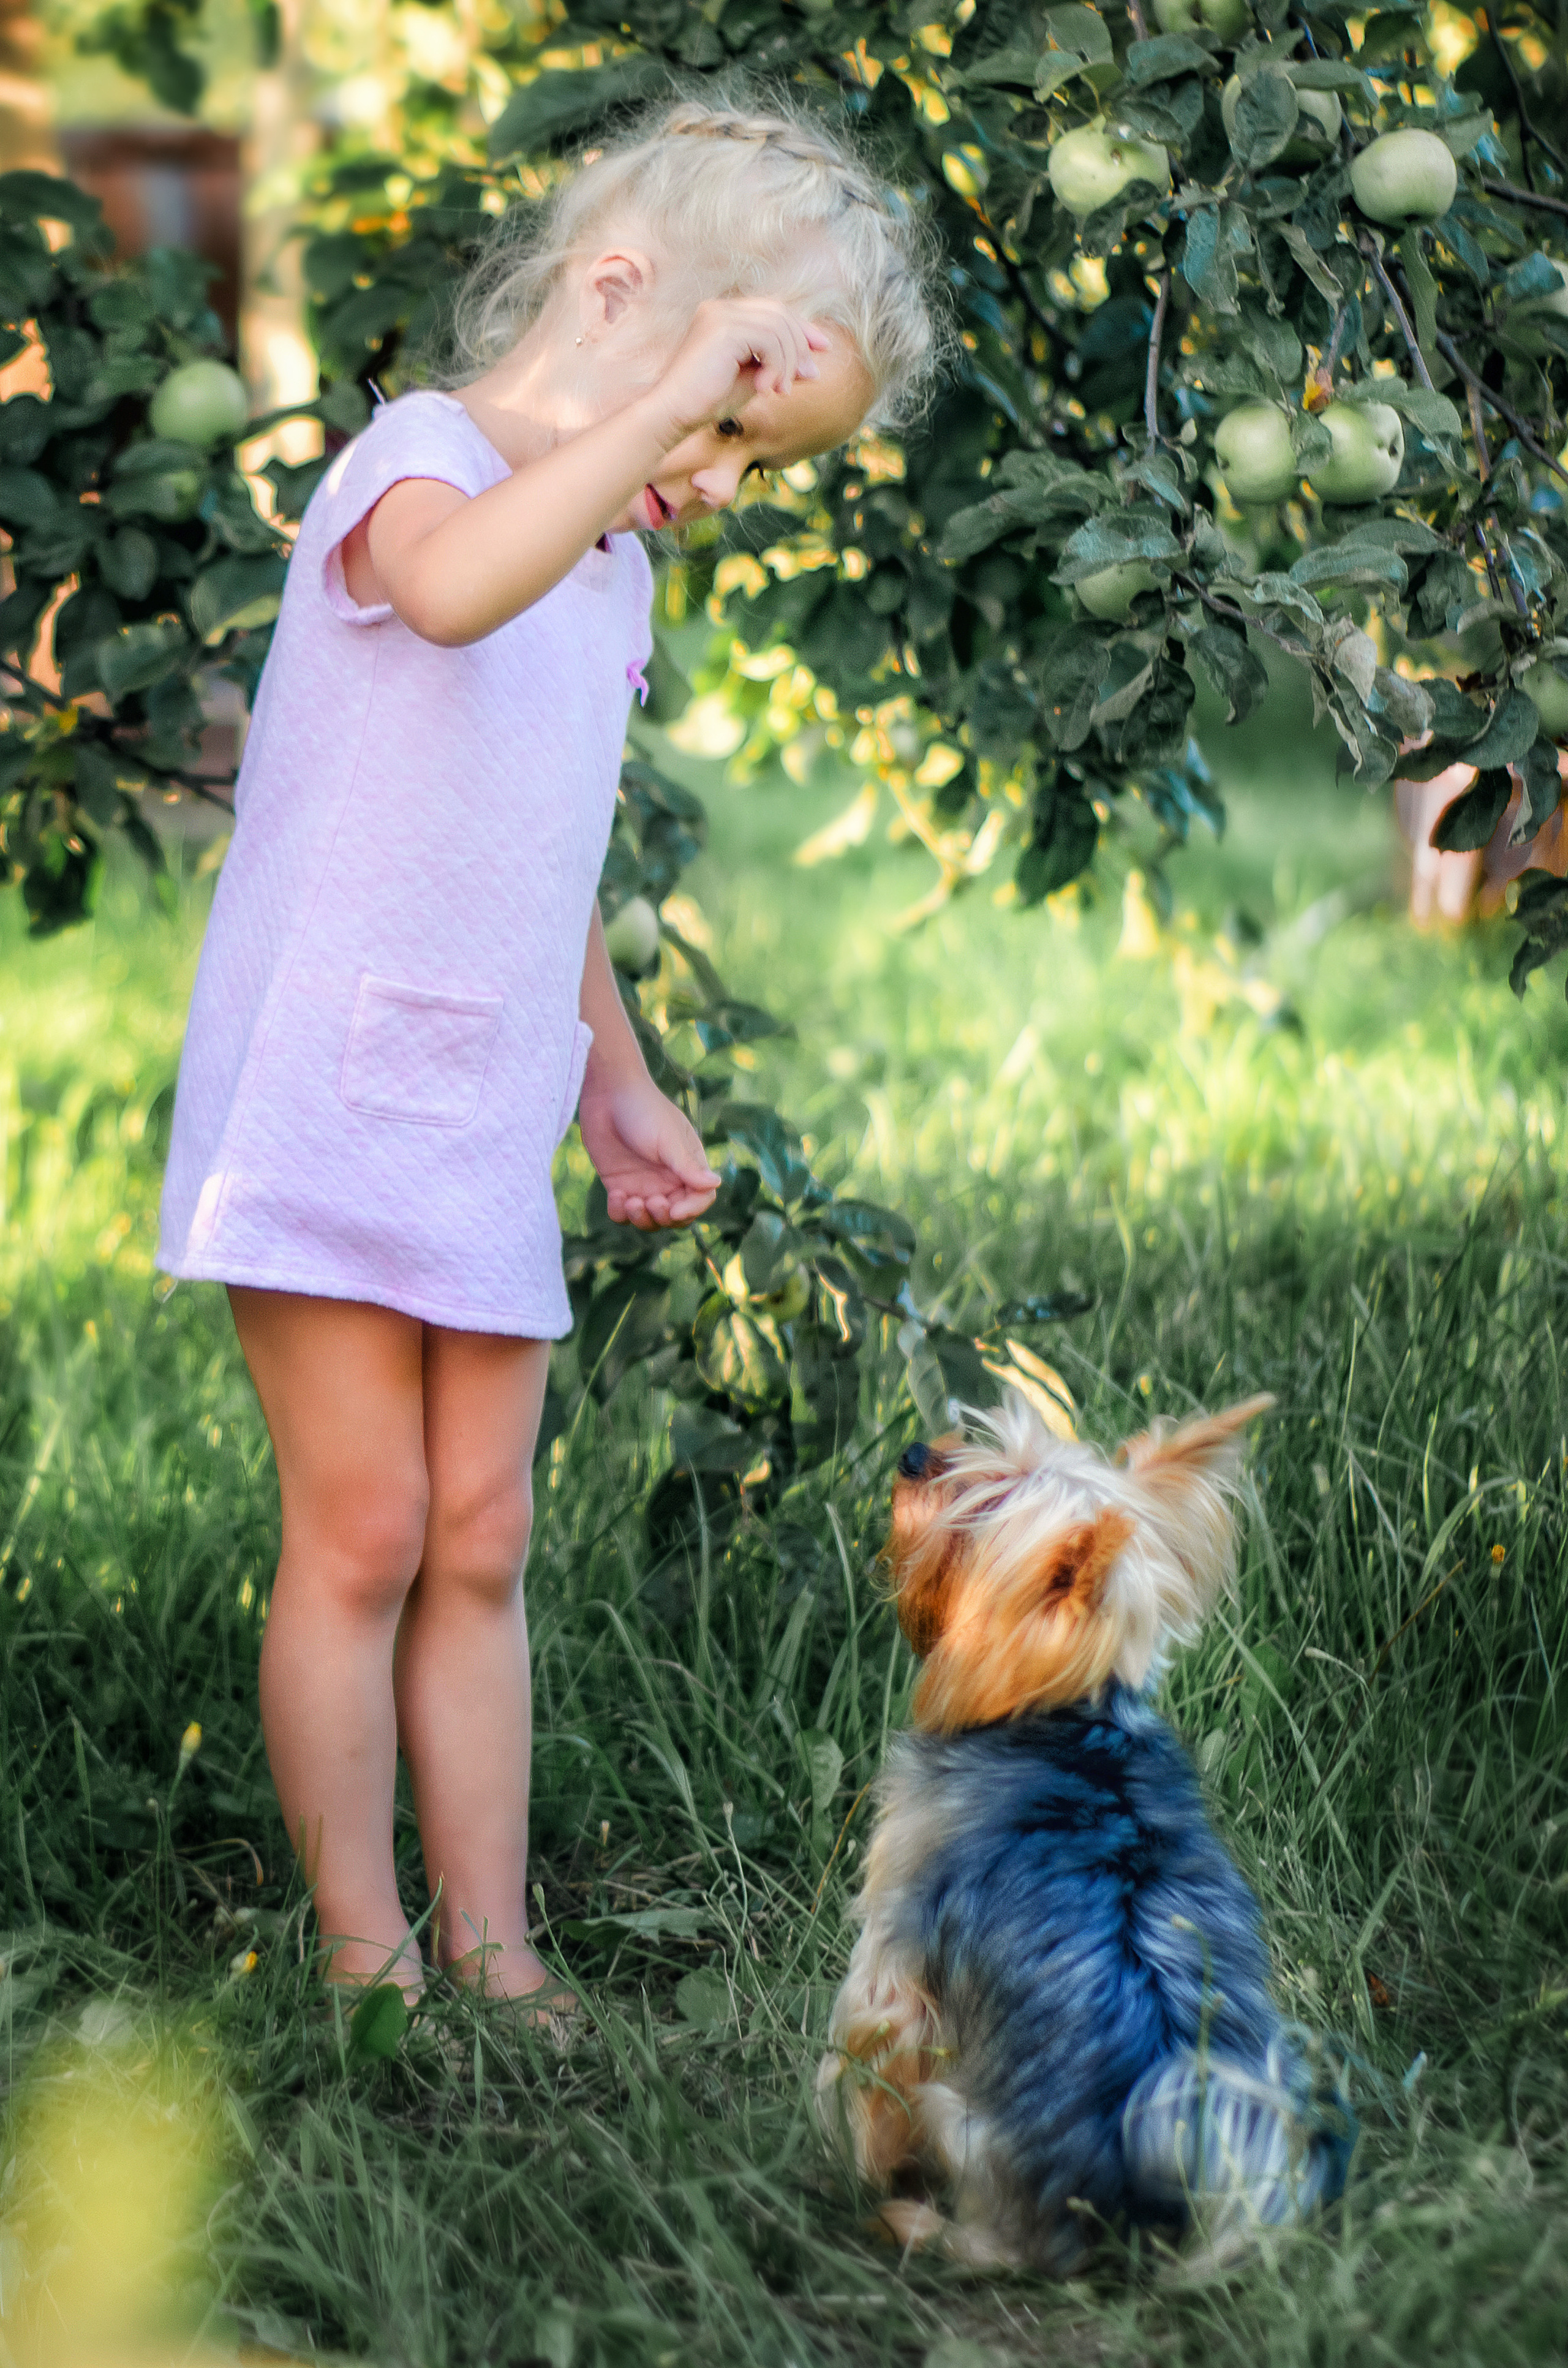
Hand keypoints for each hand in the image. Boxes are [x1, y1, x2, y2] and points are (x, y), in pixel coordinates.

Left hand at [577, 1073, 719, 1230]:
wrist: (607, 1092)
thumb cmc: (644, 1110)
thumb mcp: (668, 1139)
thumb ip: (688, 1166)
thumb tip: (716, 1184)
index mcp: (688, 1165)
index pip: (700, 1198)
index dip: (691, 1210)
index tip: (674, 1209)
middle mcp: (668, 1179)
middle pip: (676, 1216)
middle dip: (665, 1218)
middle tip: (651, 1202)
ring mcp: (643, 1183)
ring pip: (649, 1220)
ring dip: (642, 1219)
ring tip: (631, 1201)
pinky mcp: (618, 1184)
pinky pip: (622, 1213)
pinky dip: (620, 1213)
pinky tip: (615, 1195)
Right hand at [651, 297, 829, 442]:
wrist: (673, 414)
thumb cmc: (707, 402)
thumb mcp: (753, 381)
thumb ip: (779, 368)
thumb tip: (814, 367)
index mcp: (725, 315)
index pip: (774, 311)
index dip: (802, 327)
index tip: (823, 348)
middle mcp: (721, 308)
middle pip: (780, 313)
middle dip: (801, 345)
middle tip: (808, 377)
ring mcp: (720, 314)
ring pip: (778, 326)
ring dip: (789, 361)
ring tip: (781, 391)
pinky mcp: (723, 328)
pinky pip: (769, 339)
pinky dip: (777, 365)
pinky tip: (767, 389)